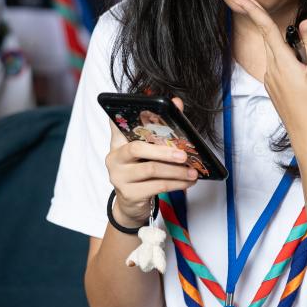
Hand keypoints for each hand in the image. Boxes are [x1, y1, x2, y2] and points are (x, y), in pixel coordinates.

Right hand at [106, 97, 198, 224]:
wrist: (130, 204)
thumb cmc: (141, 173)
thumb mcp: (147, 152)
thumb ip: (159, 129)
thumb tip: (177, 103)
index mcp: (117, 143)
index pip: (118, 124)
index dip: (129, 115)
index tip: (146, 106)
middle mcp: (114, 158)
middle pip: (137, 148)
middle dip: (164, 151)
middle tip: (183, 154)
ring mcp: (119, 177)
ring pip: (151, 170)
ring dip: (176, 171)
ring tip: (192, 171)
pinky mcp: (129, 194)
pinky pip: (157, 187)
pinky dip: (176, 184)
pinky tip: (187, 182)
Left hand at [229, 0, 306, 154]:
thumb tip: (305, 21)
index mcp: (281, 62)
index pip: (265, 28)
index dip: (254, 9)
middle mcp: (272, 70)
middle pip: (280, 41)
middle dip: (303, 39)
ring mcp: (273, 80)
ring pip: (286, 55)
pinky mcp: (277, 89)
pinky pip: (286, 67)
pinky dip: (302, 65)